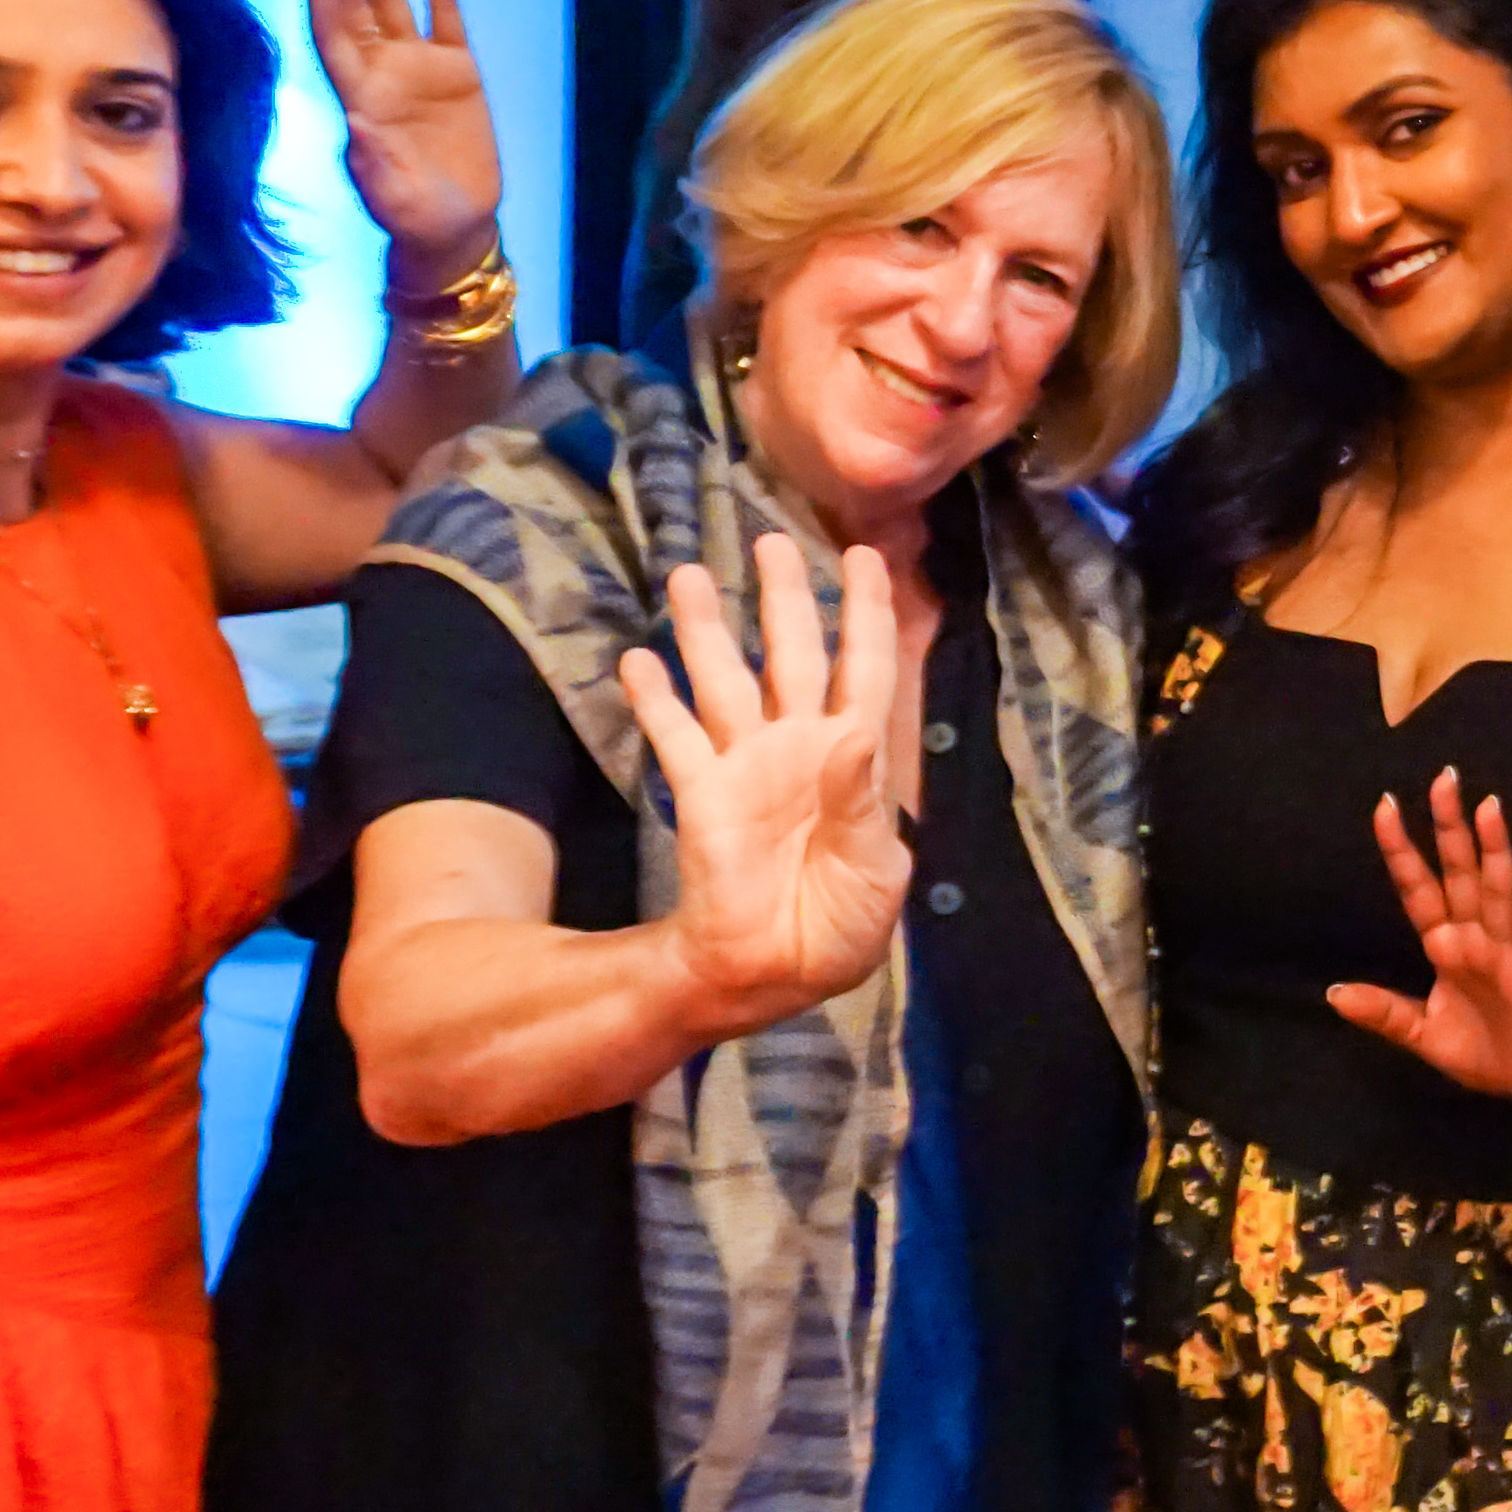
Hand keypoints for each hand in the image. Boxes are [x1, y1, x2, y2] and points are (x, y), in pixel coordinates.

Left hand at [304, 0, 501, 285]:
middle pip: (352, 0)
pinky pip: (445, 10)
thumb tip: (359, 123)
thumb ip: (373, 162)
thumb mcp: (391, 196)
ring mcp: (418, 65)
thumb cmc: (413, 217)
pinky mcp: (457, 68)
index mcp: (359, 95)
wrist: (452, 226)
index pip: (333, 30)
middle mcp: (382, 70)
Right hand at [620, 536, 913, 1027]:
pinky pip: (676, 736)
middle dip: (785, 597)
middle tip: (772, 541)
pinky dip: (657, 699)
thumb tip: (860, 733)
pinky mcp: (701, 793)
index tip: (866, 555)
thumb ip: (864, 801)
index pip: (866, 669)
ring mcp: (746, 764)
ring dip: (706, 630)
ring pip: (726, 679)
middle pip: (793, 653)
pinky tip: (639, 660)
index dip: (867, 613)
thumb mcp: (873, 872)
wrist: (771, 971)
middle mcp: (799, 745)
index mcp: (856, 759)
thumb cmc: (840, 926)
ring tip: (690, 574)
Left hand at [1326, 768, 1511, 1118]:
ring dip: (1495, 854)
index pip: (1419, 890)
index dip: (1401, 851)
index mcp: (1447, 947)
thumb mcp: (1424, 1035)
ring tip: (1490, 809)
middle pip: (1460, 875)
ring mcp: (1511, 955)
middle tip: (1445, 778)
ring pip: (1500, 895)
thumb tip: (1333, 994)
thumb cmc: (1488, 1053)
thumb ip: (1385, 1013)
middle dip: (1450, 829)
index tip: (1384, 805)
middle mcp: (1478, 939)